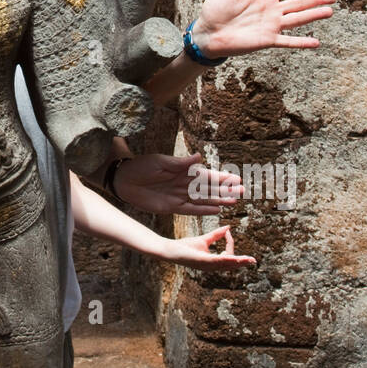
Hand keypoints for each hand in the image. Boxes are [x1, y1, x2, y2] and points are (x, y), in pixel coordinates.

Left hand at [115, 152, 242, 215]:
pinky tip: (217, 210)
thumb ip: (181, 163)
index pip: (206, 174)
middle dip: (225, 189)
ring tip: (234, 201)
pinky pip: (191, 209)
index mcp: (182, 170)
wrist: (123, 179)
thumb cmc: (141, 166)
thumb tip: (200, 157)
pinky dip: (204, 210)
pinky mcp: (172, 207)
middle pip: (209, 188)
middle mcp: (183, 184)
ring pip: (203, 199)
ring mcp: (179, 196)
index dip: (222, 177)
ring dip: (219, 200)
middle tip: (243, 191)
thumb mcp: (161, 161)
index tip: (237, 178)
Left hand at [164, 226, 255, 270]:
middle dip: (242, 262)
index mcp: (214, 262)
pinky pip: (216, 261)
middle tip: (253, 261)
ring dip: (238, 263)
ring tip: (248, 261)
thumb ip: (216, 235)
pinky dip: (225, 260)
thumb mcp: (204, 240)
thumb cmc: (185, 246)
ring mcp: (207, 265)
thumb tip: (228, 228)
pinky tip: (232, 258)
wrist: (170, 250)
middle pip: (231, 264)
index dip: (230, 242)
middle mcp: (212, 266)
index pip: (228, 253)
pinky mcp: (201, 261)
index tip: (227, 232)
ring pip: (226, 265)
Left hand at [192, 0, 335, 57]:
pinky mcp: (266, 40)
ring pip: (297, 19)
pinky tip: (316, 42)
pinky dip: (301, 42)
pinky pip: (287, 41)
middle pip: (298, 3)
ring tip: (329, 11)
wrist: (207, 33)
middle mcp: (271, 10)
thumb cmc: (214, 10)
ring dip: (313, 15)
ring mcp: (271, 26)